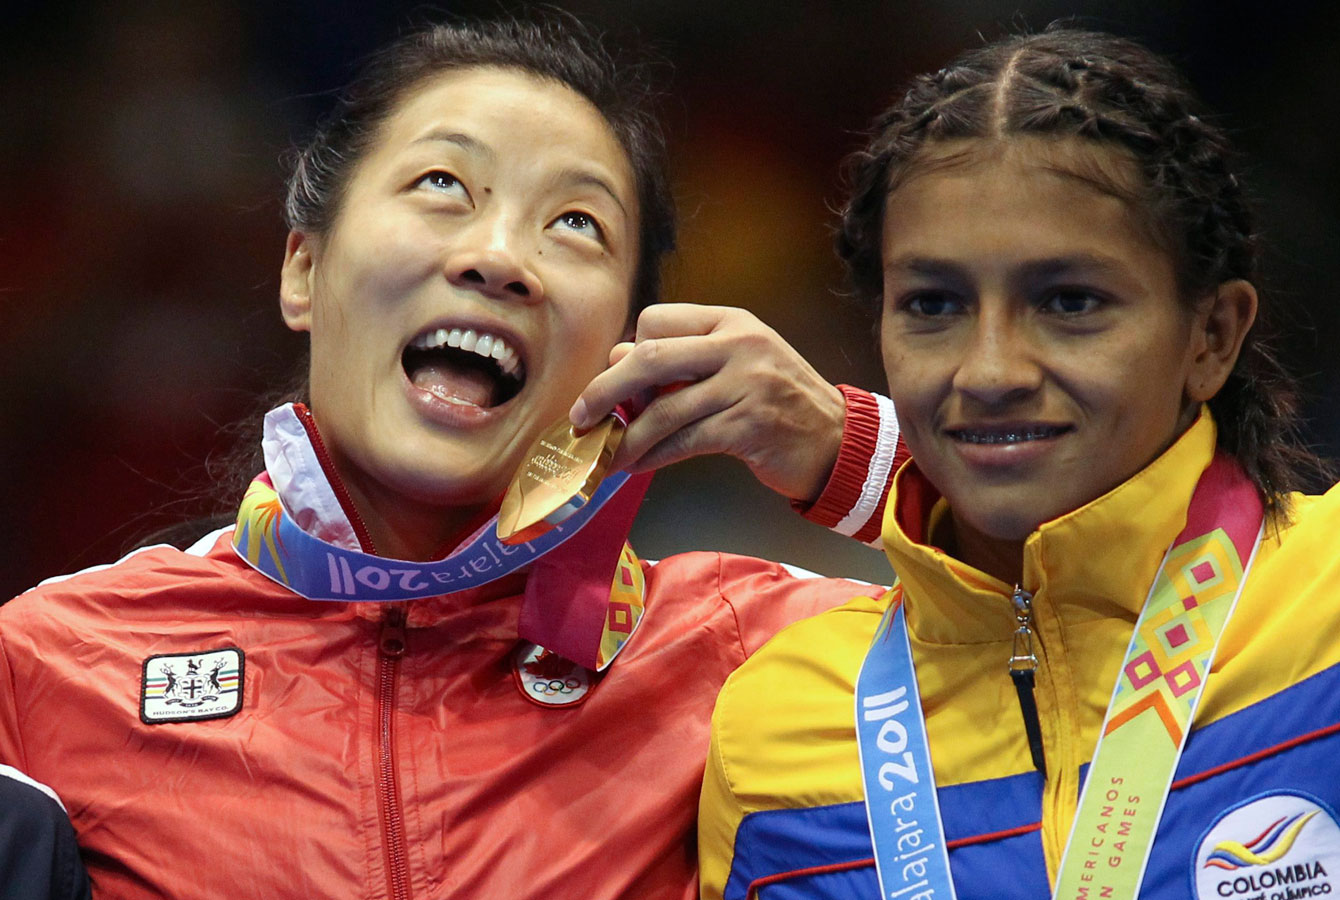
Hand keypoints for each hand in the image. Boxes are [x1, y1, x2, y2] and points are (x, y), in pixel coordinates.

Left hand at [569, 304, 844, 502]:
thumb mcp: (734, 367)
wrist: (837, 441)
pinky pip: (683, 442)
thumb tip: (615, 362)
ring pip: (663, 409)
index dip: (628, 352)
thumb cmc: (778, 403)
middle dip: (606, 390)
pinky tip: (638, 467)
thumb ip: (681, 362)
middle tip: (581, 416)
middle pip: (650, 358)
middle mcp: (739, 345)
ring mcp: (746, 385)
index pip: (656, 321)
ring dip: (627, 438)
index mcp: (730, 322)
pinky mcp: (748, 427)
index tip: (618, 385)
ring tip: (608, 456)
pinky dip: (653, 457)